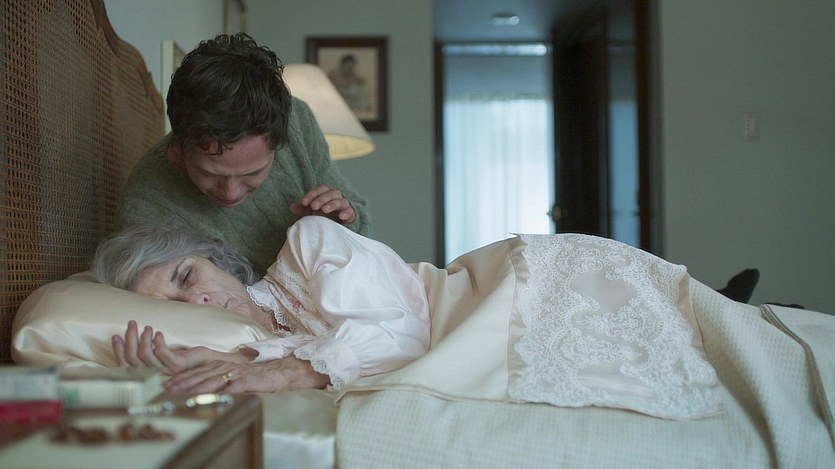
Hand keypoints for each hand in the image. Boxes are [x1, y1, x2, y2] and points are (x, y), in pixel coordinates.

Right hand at [112, 321, 242, 372]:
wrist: (212, 362)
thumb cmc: (187, 358)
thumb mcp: (165, 355)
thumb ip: (150, 353)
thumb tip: (130, 339)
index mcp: (149, 377)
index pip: (127, 368)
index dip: (119, 352)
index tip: (116, 336)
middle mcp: (156, 378)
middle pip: (134, 360)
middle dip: (130, 339)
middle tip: (131, 323)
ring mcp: (167, 374)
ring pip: (146, 356)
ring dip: (144, 338)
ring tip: (148, 327)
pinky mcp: (179, 367)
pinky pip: (163, 354)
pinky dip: (158, 342)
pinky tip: (160, 334)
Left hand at [163, 356, 329, 393]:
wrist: (282, 371)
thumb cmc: (256, 375)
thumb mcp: (233, 375)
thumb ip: (217, 378)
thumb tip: (200, 386)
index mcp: (220, 365)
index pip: (197, 372)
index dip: (180, 378)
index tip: (164, 384)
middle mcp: (226, 367)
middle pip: (201, 376)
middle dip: (183, 382)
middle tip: (167, 389)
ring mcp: (237, 373)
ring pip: (214, 380)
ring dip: (198, 386)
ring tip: (186, 392)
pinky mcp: (250, 380)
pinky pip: (236, 385)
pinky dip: (226, 390)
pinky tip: (217, 395)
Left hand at [290, 185, 355, 224]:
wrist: (335, 226)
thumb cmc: (322, 216)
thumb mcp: (310, 212)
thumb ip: (302, 209)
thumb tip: (291, 207)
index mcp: (326, 194)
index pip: (320, 189)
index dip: (312, 194)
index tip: (303, 203)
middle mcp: (335, 197)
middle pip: (330, 193)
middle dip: (321, 199)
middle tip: (313, 206)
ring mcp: (343, 205)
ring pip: (340, 200)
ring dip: (332, 204)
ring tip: (324, 210)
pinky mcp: (350, 214)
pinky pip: (350, 211)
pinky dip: (347, 212)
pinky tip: (341, 216)